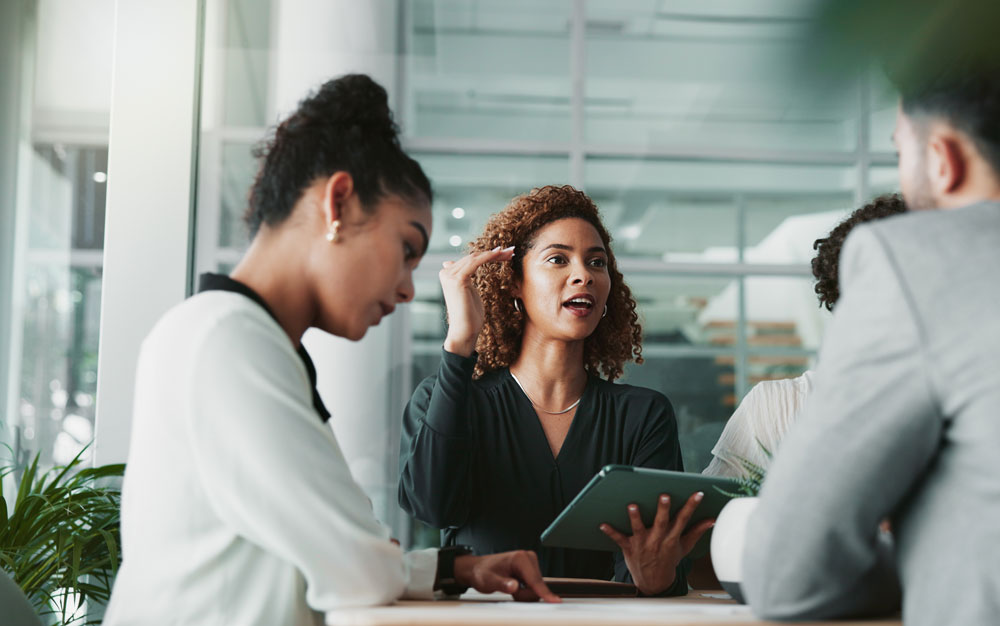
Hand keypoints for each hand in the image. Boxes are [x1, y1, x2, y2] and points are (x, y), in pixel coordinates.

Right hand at [440, 246, 514, 356]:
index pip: (470, 259)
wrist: (465, 330)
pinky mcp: (458, 279)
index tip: (504, 253)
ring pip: (475, 258)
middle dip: (494, 253)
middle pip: (473, 257)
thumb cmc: (469, 315)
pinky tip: (500, 255)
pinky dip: (489, 257)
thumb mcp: (468, 292)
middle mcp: (446, 272)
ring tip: (510, 253)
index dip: (487, 254)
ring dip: (495, 254)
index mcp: (447, 274)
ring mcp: (450, 275)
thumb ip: (463, 278)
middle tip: (511, 251)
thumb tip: (452, 264)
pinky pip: (475, 263)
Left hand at [453, 550, 560, 602]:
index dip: (543, 592)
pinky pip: (534, 586)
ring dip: (524, 593)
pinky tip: (515, 586)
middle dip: (525, 594)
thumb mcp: (488, 581)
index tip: (554, 601)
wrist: (478, 569)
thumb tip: (514, 586)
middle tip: (509, 589)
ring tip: (510, 587)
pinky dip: (525, 590)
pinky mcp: (531, 569)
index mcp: (520, 558)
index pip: (535, 580)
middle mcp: (528, 558)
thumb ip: (502, 584)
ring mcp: (531, 563)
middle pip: (537, 585)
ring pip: (536, 587)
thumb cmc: (482, 572)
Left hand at [599, 492, 714, 594]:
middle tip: (664, 496)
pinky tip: (602, 524)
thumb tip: (711, 520)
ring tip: (632, 506)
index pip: (684, 519)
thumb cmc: (668, 559)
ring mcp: (643, 544)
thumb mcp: (684, 547)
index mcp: (672, 539)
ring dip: (635, 518)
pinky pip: (619, 539)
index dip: (691, 506)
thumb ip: (696, 531)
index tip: (698, 494)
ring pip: (639, 529)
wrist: (655, 582)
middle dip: (663, 510)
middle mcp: (658, 540)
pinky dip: (611, 532)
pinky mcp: (629, 548)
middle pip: (661, 523)